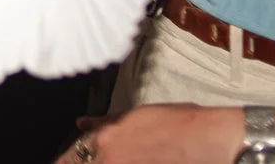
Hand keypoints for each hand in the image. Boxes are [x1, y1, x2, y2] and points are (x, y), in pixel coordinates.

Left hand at [56, 105, 241, 163]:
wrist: (211, 140)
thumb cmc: (178, 124)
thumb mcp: (135, 115)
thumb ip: (104, 122)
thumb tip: (81, 124)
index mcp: (104, 139)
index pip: (69, 158)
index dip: (64, 161)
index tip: (62, 162)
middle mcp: (109, 159)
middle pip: (79, 163)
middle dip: (75, 162)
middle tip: (86, 159)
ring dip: (100, 163)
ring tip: (125, 157)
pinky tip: (136, 162)